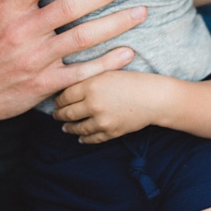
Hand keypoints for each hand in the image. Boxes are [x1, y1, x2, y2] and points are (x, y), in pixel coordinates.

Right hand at [0, 0, 143, 126]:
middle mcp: (22, 31)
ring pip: (83, 38)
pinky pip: (81, 73)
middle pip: (72, 5)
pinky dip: (107, 63)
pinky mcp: (42, 85)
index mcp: (6, 8)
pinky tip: (129, 52)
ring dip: (116, 23)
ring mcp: (34, 60)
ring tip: (142, 11)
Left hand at [54, 70, 173, 142]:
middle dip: (59, 114)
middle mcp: (93, 104)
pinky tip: (80, 137)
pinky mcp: (110, 132)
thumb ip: (88, 78)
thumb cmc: (134, 81)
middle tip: (56, 114)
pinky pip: (91, 138)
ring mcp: (101, 120)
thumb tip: (69, 85)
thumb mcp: (109, 72)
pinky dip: (84, 139)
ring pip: (77, 128)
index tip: (57, 100)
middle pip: (67, 113)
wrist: (155, 98)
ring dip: (68, 128)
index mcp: (91, 86)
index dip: (58, 99)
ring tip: (65, 127)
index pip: (64, 96)